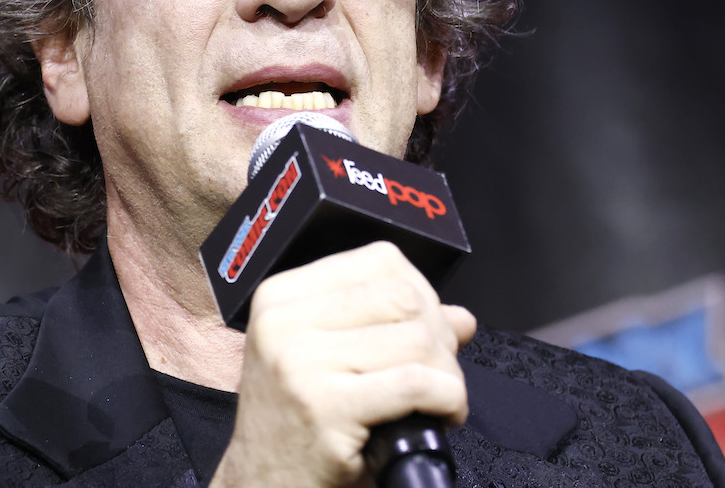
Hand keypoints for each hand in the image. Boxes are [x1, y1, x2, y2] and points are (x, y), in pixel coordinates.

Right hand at [209, 242, 477, 487]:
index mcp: (281, 297)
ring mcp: (301, 364)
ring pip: (416, 340)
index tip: (425, 329)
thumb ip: (388, 328)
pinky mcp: (325, 408)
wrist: (264, 486)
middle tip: (437, 372)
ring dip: (447, 375)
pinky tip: (441, 416)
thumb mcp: (327, 362)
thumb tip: (459, 317)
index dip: (421, 293)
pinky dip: (448, 399)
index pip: (379, 260)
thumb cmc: (297, 426)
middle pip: (403, 297)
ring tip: (438, 400)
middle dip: (440, 336)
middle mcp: (284, 323)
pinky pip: (416, 384)